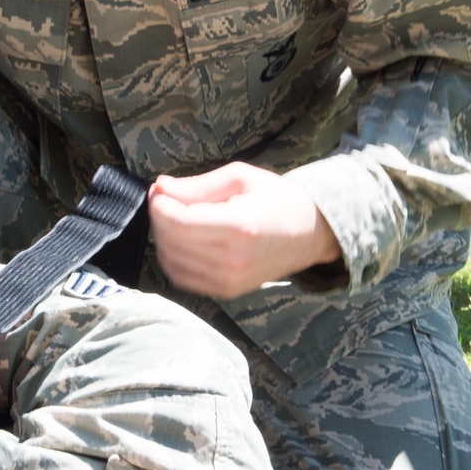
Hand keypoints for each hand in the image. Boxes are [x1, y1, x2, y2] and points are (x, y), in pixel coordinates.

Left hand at [148, 162, 340, 299]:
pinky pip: (182, 279)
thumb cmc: (278, 199)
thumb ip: (197, 185)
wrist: (311, 234)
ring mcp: (230, 281)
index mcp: (239, 227)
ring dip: (164, 238)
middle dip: (159, 218)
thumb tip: (160, 187)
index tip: (160, 190)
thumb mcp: (241, 178)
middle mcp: (233, 260)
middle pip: (171, 242)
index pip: (177, 222)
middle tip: (166, 200)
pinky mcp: (227, 291)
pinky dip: (173, 259)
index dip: (159, 204)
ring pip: (171, 262)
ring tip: (177, 219)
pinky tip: (184, 241)